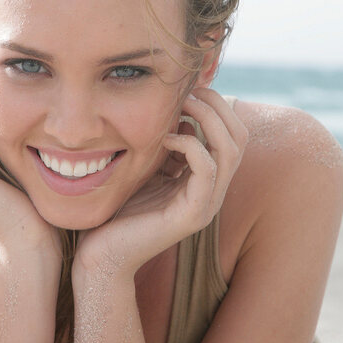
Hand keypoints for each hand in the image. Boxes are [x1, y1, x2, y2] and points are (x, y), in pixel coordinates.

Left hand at [73, 88, 247, 276]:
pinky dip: (190, 144)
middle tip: (188, 91)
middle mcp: (213, 192)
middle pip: (239, 137)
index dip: (216, 105)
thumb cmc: (119, 210)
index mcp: (206, 180)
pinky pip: (207, 169)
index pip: (233, 134)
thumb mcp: (149, 168)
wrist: (103, 254)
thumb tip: (179, 111)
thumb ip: (167, 145)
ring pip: (230, 150)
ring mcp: (206, 205)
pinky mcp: (193, 215)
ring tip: (182, 105)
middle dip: (217, 106)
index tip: (188, 88)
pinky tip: (164, 137)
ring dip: (208, 118)